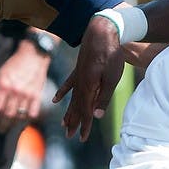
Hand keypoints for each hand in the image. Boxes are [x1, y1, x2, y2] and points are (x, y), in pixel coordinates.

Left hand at [0, 40, 49, 132]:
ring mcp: (27, 95)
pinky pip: (32, 114)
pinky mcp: (37, 96)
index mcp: (3, 86)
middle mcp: (15, 92)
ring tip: (8, 127)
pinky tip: (22, 121)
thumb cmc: (13, 65)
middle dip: (1, 125)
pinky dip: (27, 120)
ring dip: (13, 124)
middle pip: (7, 115)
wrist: (33, 56)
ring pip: (19, 116)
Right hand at [55, 15, 123, 140]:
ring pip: (72, 98)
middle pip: (77, 107)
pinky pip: (69, 84)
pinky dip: (63, 92)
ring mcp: (78, 75)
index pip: (86, 111)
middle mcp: (80, 83)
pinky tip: (56, 99)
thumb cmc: (110, 54)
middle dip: (74, 123)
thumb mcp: (112, 78)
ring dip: (69, 112)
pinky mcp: (79, 68)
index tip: (82, 139)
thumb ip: (104, 97)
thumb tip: (96, 115)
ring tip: (64, 124)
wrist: (102, 30)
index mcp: (88, 87)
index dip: (85, 126)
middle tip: (70, 136)